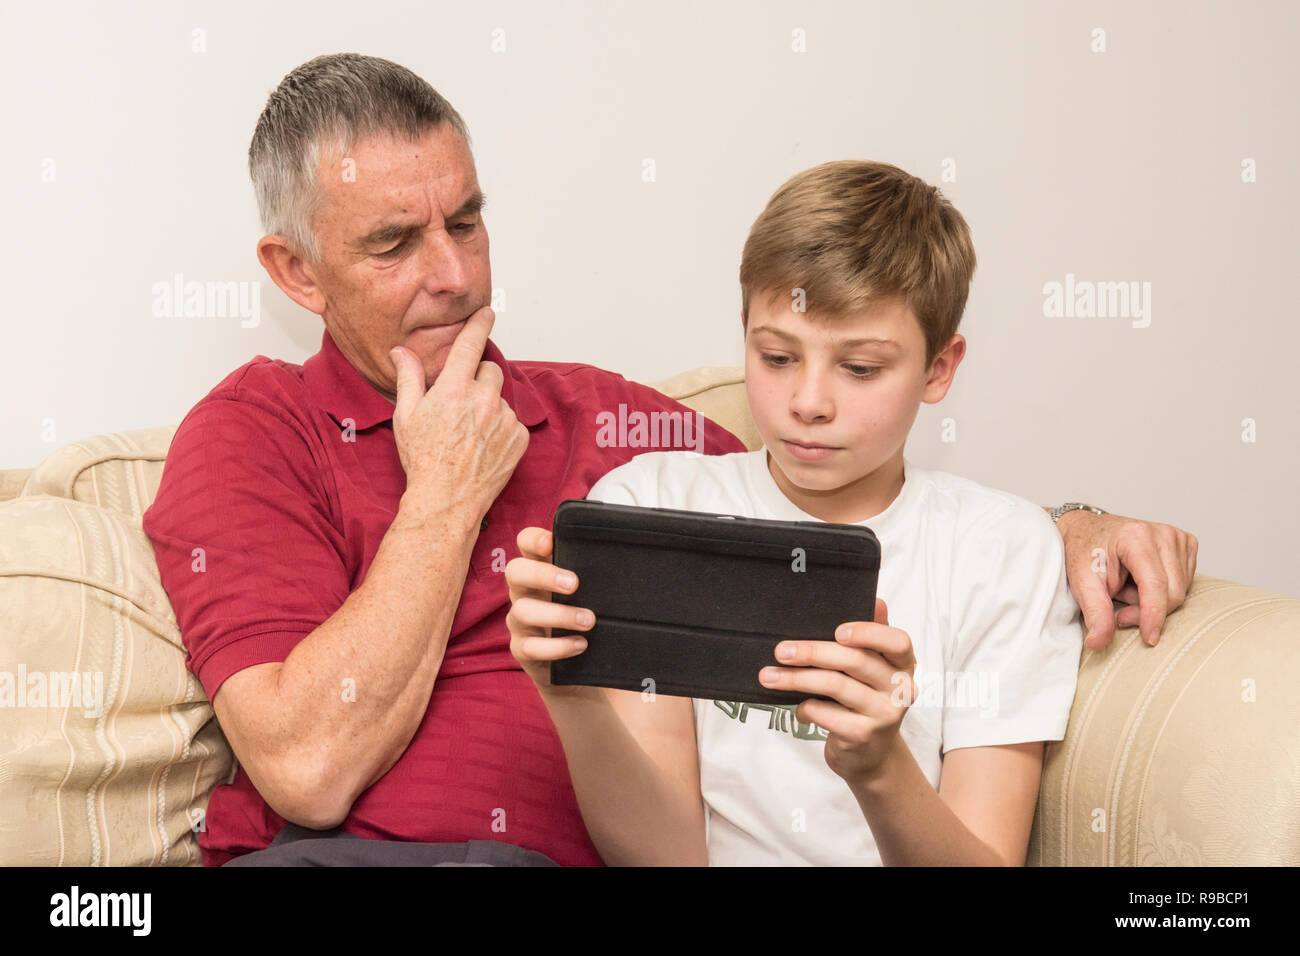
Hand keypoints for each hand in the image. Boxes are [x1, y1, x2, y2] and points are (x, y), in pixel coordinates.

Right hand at [389, 307, 529, 513]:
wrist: (446, 499)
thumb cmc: (423, 460)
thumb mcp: (406, 415)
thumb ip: (408, 377)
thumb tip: (400, 352)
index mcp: (454, 389)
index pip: (471, 344)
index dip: (479, 324)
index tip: (487, 313)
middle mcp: (483, 400)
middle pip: (489, 369)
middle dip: (477, 378)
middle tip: (461, 402)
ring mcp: (503, 419)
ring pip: (501, 397)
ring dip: (488, 405)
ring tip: (469, 431)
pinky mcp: (518, 438)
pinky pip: (512, 421)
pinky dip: (501, 427)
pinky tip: (483, 444)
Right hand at [505, 526, 596, 693]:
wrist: (573, 666)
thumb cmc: (581, 615)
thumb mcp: (587, 592)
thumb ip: (592, 576)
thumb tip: (624, 563)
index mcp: (539, 569)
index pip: (525, 544)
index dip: (533, 539)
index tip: (550, 543)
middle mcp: (523, 591)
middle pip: (515, 571)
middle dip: (543, 575)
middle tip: (574, 584)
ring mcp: (519, 620)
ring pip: (523, 610)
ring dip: (559, 615)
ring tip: (588, 620)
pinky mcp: (522, 648)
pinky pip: (530, 647)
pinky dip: (557, 646)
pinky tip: (580, 644)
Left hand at [757, 598, 915, 783]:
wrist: (870, 755)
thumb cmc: (865, 701)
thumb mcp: (873, 670)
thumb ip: (872, 637)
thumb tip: (877, 600)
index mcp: (904, 665)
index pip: (898, 642)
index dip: (869, 633)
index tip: (837, 631)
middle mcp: (900, 689)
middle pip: (855, 661)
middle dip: (812, 652)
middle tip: (780, 650)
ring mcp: (884, 714)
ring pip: (835, 686)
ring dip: (796, 679)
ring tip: (769, 676)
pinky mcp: (863, 735)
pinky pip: (826, 714)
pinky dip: (806, 707)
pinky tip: (797, 707)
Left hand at [1056, 510, 1198, 649]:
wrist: (1086, 530)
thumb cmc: (1084, 552)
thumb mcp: (1082, 582)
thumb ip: (1095, 613)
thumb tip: (1099, 642)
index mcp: (1136, 537)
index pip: (1156, 585)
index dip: (1153, 615)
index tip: (1149, 639)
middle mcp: (1162, 533)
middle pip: (1172, 592)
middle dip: (1147, 611)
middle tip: (1119, 611)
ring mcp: (1177, 537)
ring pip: (1181, 590)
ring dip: (1153, 600)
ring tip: (1127, 587)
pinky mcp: (1186, 544)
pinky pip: (1184, 583)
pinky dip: (1162, 591)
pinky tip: (1141, 581)